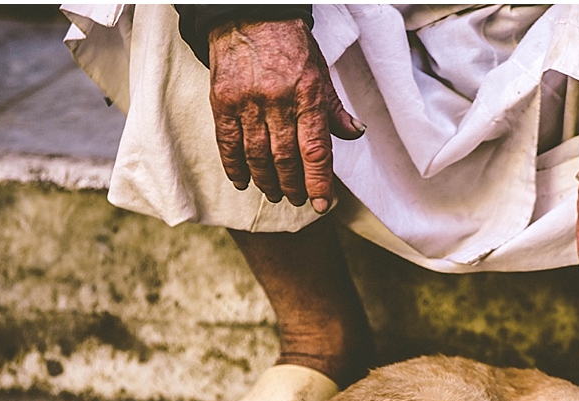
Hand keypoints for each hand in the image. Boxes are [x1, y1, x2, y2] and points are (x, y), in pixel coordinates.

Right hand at [208, 19, 364, 212]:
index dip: (318, 182)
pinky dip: (235, 167)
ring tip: (274, 193)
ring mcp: (248, 102)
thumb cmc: (290, 45)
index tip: (320, 203)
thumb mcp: (320, 72)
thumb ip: (334, 108)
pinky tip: (244, 181)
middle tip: (297, 199)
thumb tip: (355, 133)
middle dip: (293, 186)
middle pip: (286, 159)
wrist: (248, 14)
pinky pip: (228, 143)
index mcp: (308, 95)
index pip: (315, 150)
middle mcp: (278, 101)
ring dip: (267, 181)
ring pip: (257, 156)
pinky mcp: (223, 101)